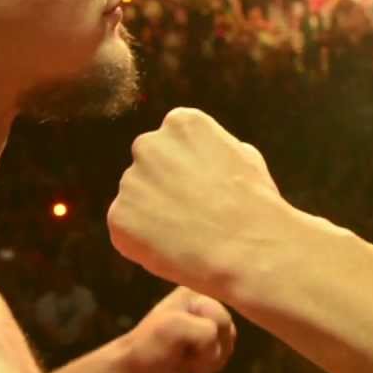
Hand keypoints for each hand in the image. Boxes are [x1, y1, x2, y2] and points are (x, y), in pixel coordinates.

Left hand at [107, 108, 292, 295]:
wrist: (246, 247)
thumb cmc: (254, 203)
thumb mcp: (245, 157)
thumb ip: (214, 149)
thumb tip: (202, 156)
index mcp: (180, 124)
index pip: (171, 143)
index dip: (186, 170)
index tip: (201, 189)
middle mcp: (148, 144)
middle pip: (148, 167)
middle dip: (163, 187)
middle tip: (189, 213)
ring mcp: (130, 180)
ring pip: (136, 199)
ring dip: (151, 215)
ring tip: (185, 235)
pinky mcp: (118, 216)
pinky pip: (126, 230)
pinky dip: (142, 241)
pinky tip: (171, 249)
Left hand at [121, 287, 236, 372]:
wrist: (134, 369)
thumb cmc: (150, 346)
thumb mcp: (175, 328)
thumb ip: (207, 330)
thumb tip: (221, 346)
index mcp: (194, 291)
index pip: (220, 319)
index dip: (206, 338)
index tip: (180, 342)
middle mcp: (204, 301)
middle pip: (228, 331)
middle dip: (209, 350)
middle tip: (183, 352)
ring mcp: (208, 321)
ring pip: (229, 343)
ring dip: (210, 359)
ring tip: (186, 358)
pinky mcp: (209, 339)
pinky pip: (226, 353)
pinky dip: (210, 364)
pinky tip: (191, 363)